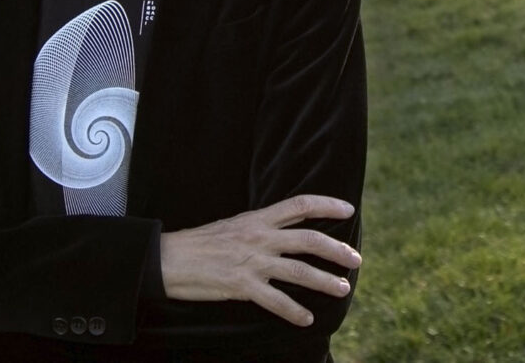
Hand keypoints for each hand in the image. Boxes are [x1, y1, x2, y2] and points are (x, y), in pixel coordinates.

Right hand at [158, 194, 361, 326]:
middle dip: (337, 250)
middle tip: (356, 259)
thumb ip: (261, 228)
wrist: (169, 259)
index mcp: (258, 219)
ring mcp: (252, 262)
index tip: (348, 209)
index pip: (300, 205)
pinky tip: (307, 318)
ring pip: (299, 271)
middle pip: (309, 240)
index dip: (326, 205)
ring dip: (325, 281)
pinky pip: (276, 300)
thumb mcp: (234, 226)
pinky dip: (294, 311)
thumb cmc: (200, 243)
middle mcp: (260, 237)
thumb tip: (284, 232)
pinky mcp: (242, 287)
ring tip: (343, 289)